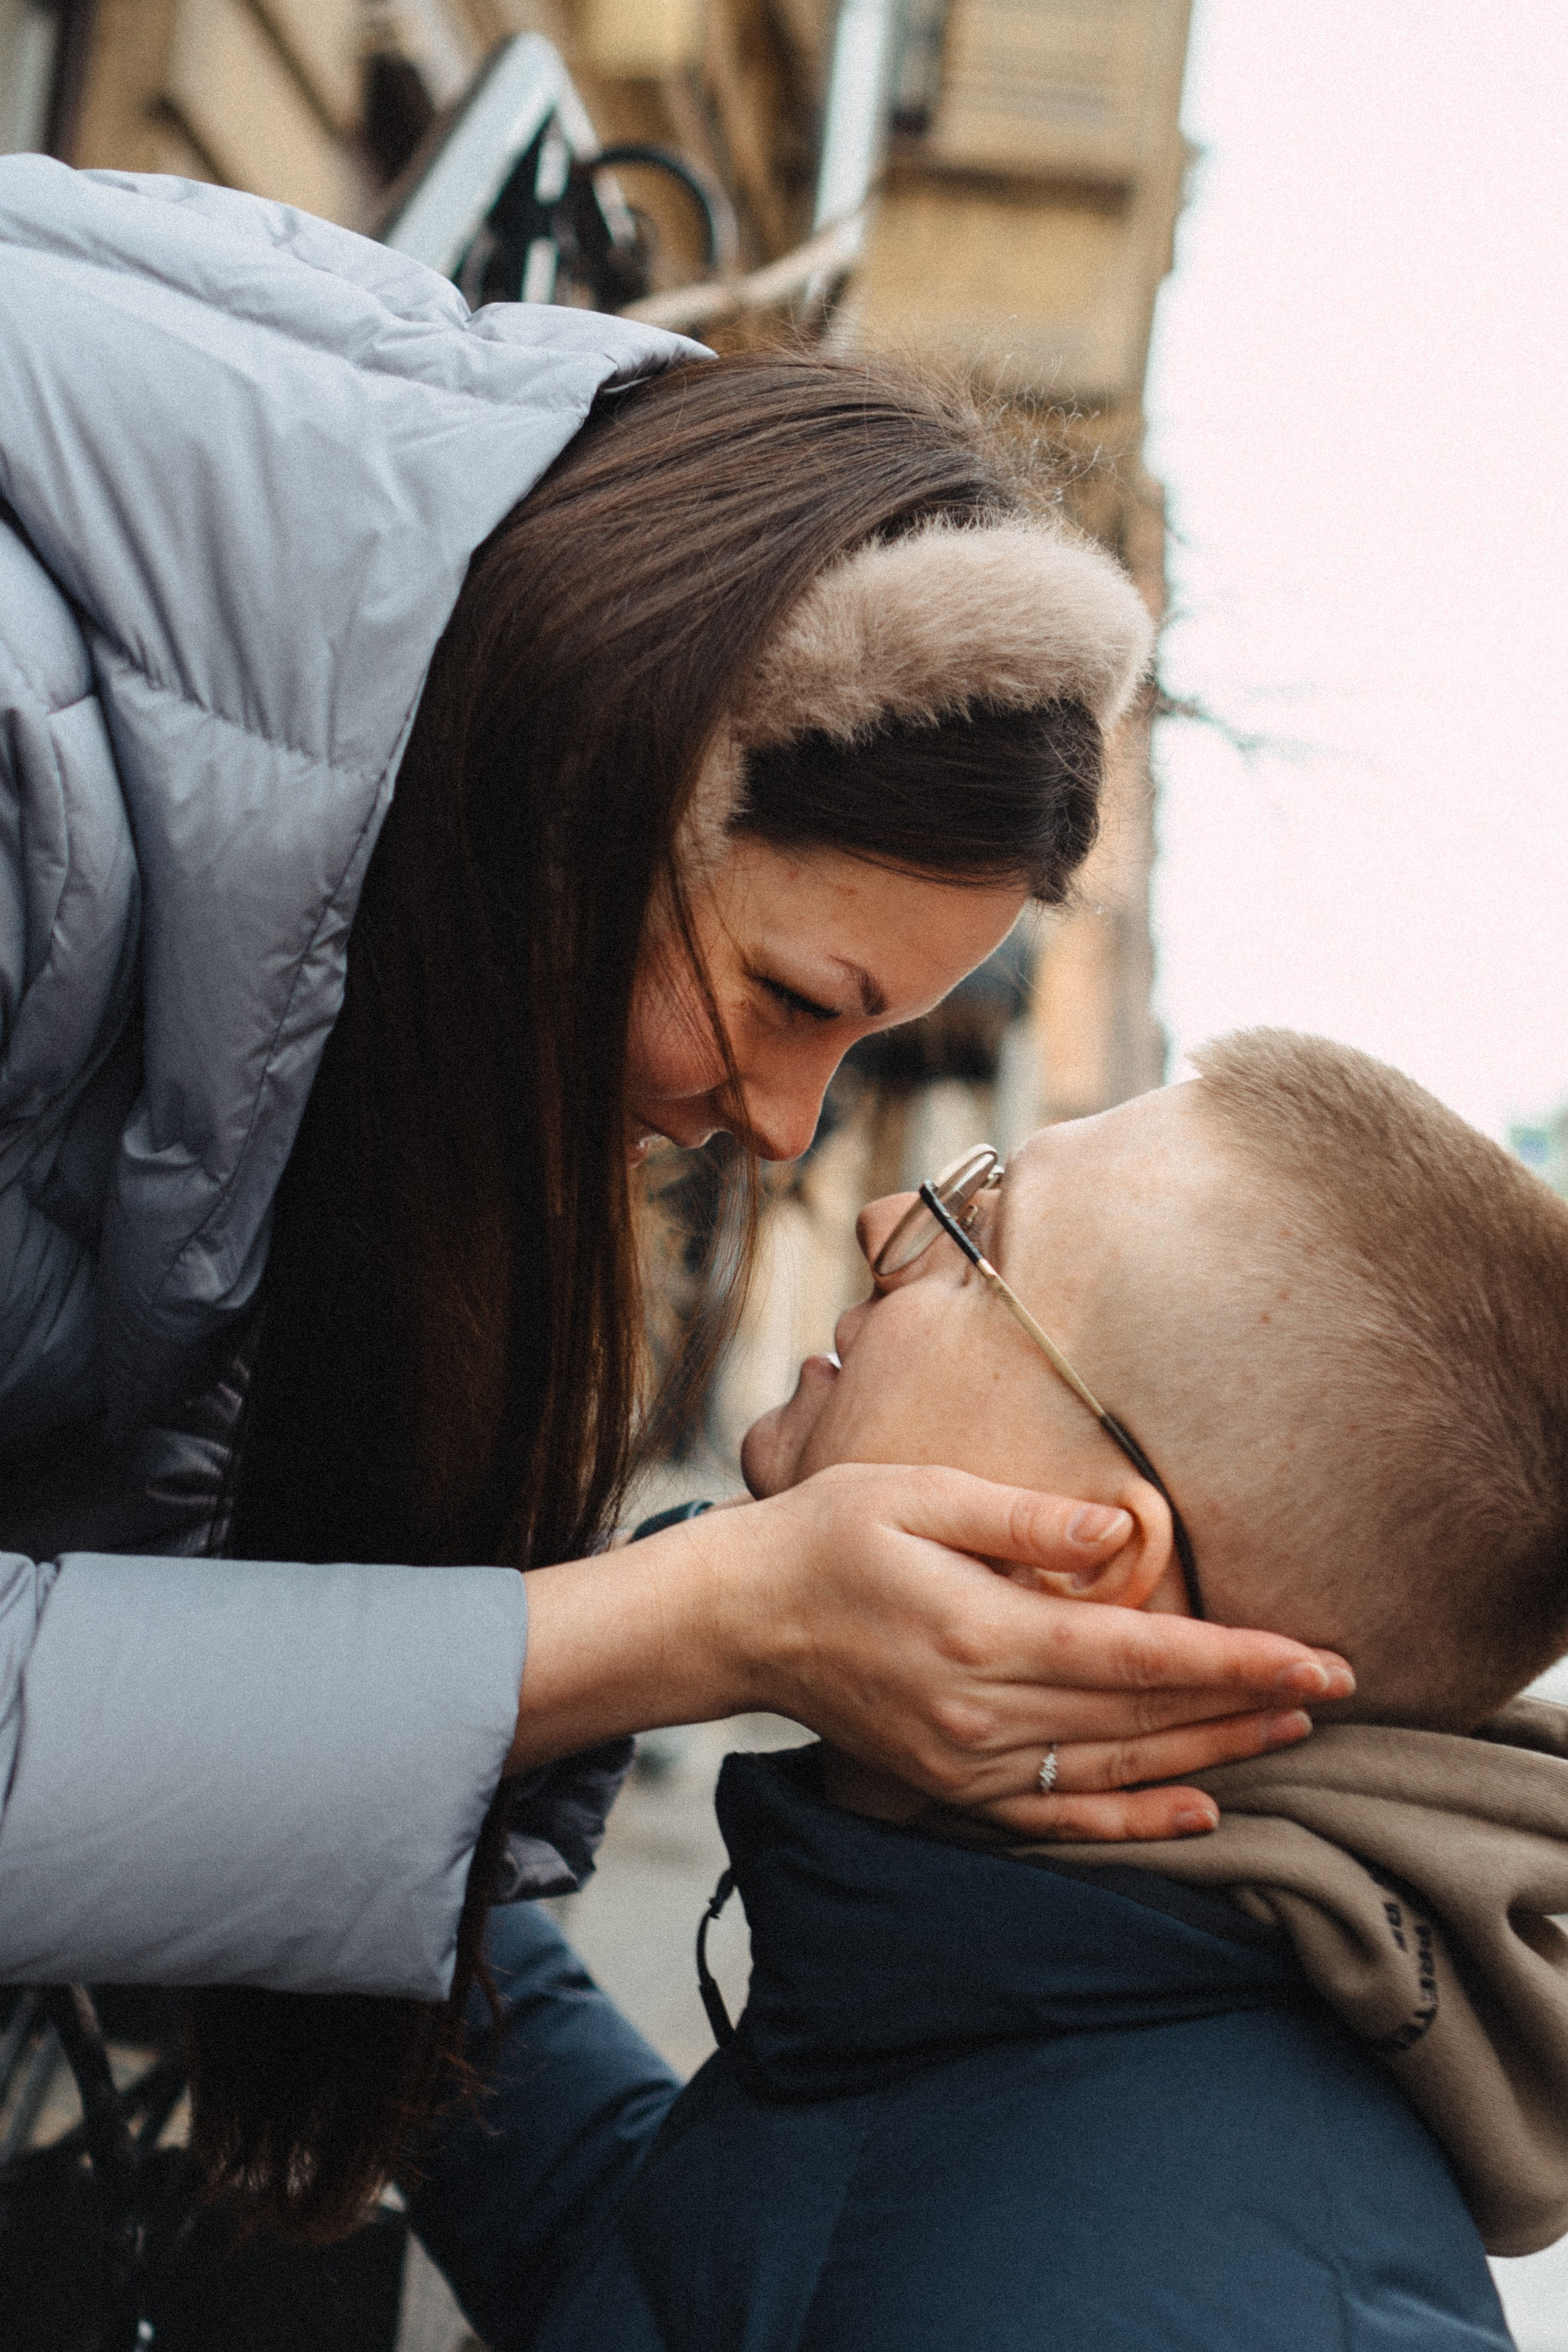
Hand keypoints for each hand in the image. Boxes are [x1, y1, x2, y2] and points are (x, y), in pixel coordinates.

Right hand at [511, 1463, 1352, 1840]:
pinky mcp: (952, 1786)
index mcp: (983, 1632)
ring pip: (1115, 1771)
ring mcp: (967, 1762)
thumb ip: (1022, 1521)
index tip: (1319, 1659)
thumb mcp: (917, 1493)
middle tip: (1336, 1692)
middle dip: (1246, 1705)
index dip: (1238, 1659)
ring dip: (1210, 1757)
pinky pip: (1059, 1817)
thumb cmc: (829, 1534)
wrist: (740, 1616)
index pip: (1141, 1655)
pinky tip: (1198, 1817)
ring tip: (1291, 1737)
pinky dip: (1133, 1825)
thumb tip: (1118, 1529)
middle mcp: (982, 1712)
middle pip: (1143, 1718)